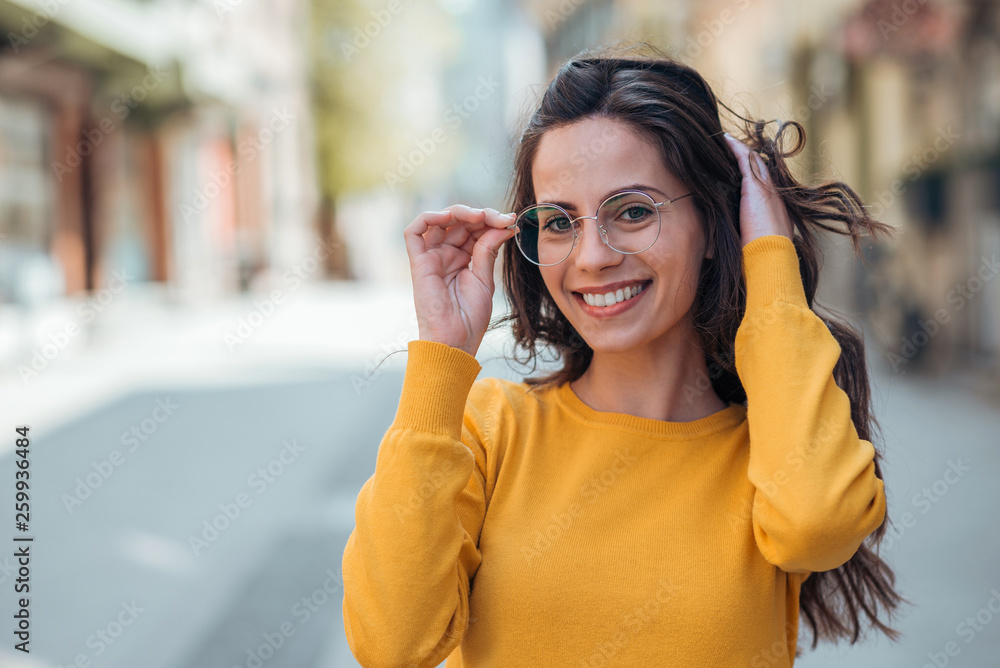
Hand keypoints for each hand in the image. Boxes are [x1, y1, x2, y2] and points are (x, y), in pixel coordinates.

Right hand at [403, 205, 516, 356]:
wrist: (456, 340)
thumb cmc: (470, 316)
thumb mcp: (484, 278)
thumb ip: (488, 249)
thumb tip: (503, 225)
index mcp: (461, 259)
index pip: (473, 229)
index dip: (490, 221)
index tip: (511, 222)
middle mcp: (444, 255)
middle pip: (459, 222)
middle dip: (481, 215)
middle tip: (501, 218)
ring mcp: (430, 257)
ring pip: (440, 221)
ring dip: (461, 213)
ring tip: (481, 216)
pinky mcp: (418, 263)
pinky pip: (414, 232)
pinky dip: (430, 218)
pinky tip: (450, 217)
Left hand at [723, 133, 793, 247]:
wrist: (770, 254)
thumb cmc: (761, 254)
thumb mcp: (756, 243)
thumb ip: (746, 237)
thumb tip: (727, 245)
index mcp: (776, 209)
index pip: (764, 186)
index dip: (753, 177)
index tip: (741, 173)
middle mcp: (774, 194)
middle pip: (761, 169)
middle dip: (748, 159)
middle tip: (733, 150)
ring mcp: (767, 188)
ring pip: (754, 161)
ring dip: (741, 150)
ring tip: (728, 142)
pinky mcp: (756, 185)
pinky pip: (745, 160)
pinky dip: (736, 148)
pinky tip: (727, 140)